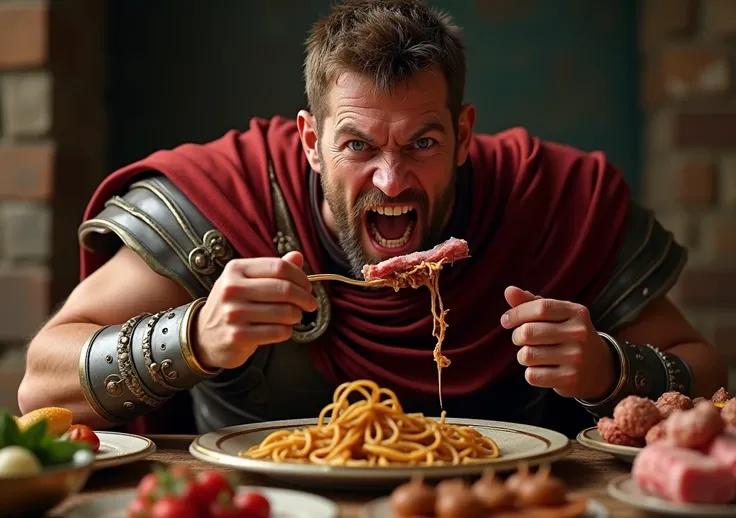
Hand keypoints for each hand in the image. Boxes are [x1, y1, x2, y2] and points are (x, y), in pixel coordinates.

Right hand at [193, 251, 318, 369]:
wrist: (203, 335)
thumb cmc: (232, 305)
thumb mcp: (246, 281)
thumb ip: (272, 269)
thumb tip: (297, 256)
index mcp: (236, 270)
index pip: (279, 267)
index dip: (300, 277)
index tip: (308, 286)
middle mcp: (232, 289)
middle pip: (284, 289)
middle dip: (305, 297)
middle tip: (310, 304)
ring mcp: (233, 313)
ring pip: (284, 312)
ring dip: (297, 315)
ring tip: (295, 317)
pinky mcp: (238, 336)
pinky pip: (277, 332)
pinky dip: (287, 332)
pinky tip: (283, 330)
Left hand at [500, 286, 616, 399]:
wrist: (600, 368)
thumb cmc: (568, 335)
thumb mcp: (557, 315)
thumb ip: (532, 302)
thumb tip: (508, 290)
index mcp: (576, 312)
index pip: (540, 308)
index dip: (517, 313)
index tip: (506, 320)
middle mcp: (579, 333)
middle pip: (528, 332)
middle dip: (517, 336)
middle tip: (521, 339)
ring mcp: (576, 358)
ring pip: (527, 355)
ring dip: (522, 356)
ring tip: (533, 355)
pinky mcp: (570, 379)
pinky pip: (532, 375)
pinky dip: (530, 373)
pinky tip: (542, 370)